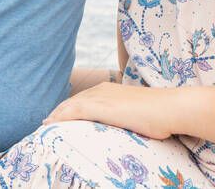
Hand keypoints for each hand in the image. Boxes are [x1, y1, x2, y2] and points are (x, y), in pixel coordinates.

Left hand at [42, 82, 174, 139]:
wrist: (170, 108)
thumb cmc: (160, 113)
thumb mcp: (138, 113)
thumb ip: (127, 117)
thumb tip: (126, 126)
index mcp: (110, 89)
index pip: (82, 98)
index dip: (69, 108)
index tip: (58, 117)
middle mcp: (102, 90)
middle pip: (72, 101)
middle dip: (59, 111)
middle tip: (46, 123)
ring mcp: (101, 97)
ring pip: (70, 106)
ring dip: (56, 115)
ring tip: (44, 126)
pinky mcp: (101, 107)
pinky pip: (73, 112)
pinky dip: (60, 117)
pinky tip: (51, 124)